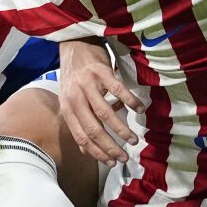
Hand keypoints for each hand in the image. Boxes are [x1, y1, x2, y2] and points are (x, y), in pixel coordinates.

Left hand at [59, 39, 143, 166]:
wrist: (74, 43)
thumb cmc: (75, 75)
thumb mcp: (70, 99)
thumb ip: (77, 122)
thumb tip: (85, 149)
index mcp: (67, 107)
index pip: (81, 137)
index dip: (96, 152)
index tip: (111, 163)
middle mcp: (75, 98)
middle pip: (93, 129)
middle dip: (110, 146)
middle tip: (125, 157)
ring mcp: (87, 84)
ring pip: (105, 113)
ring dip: (121, 129)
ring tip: (133, 139)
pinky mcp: (100, 71)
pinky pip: (117, 90)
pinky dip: (130, 102)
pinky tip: (139, 109)